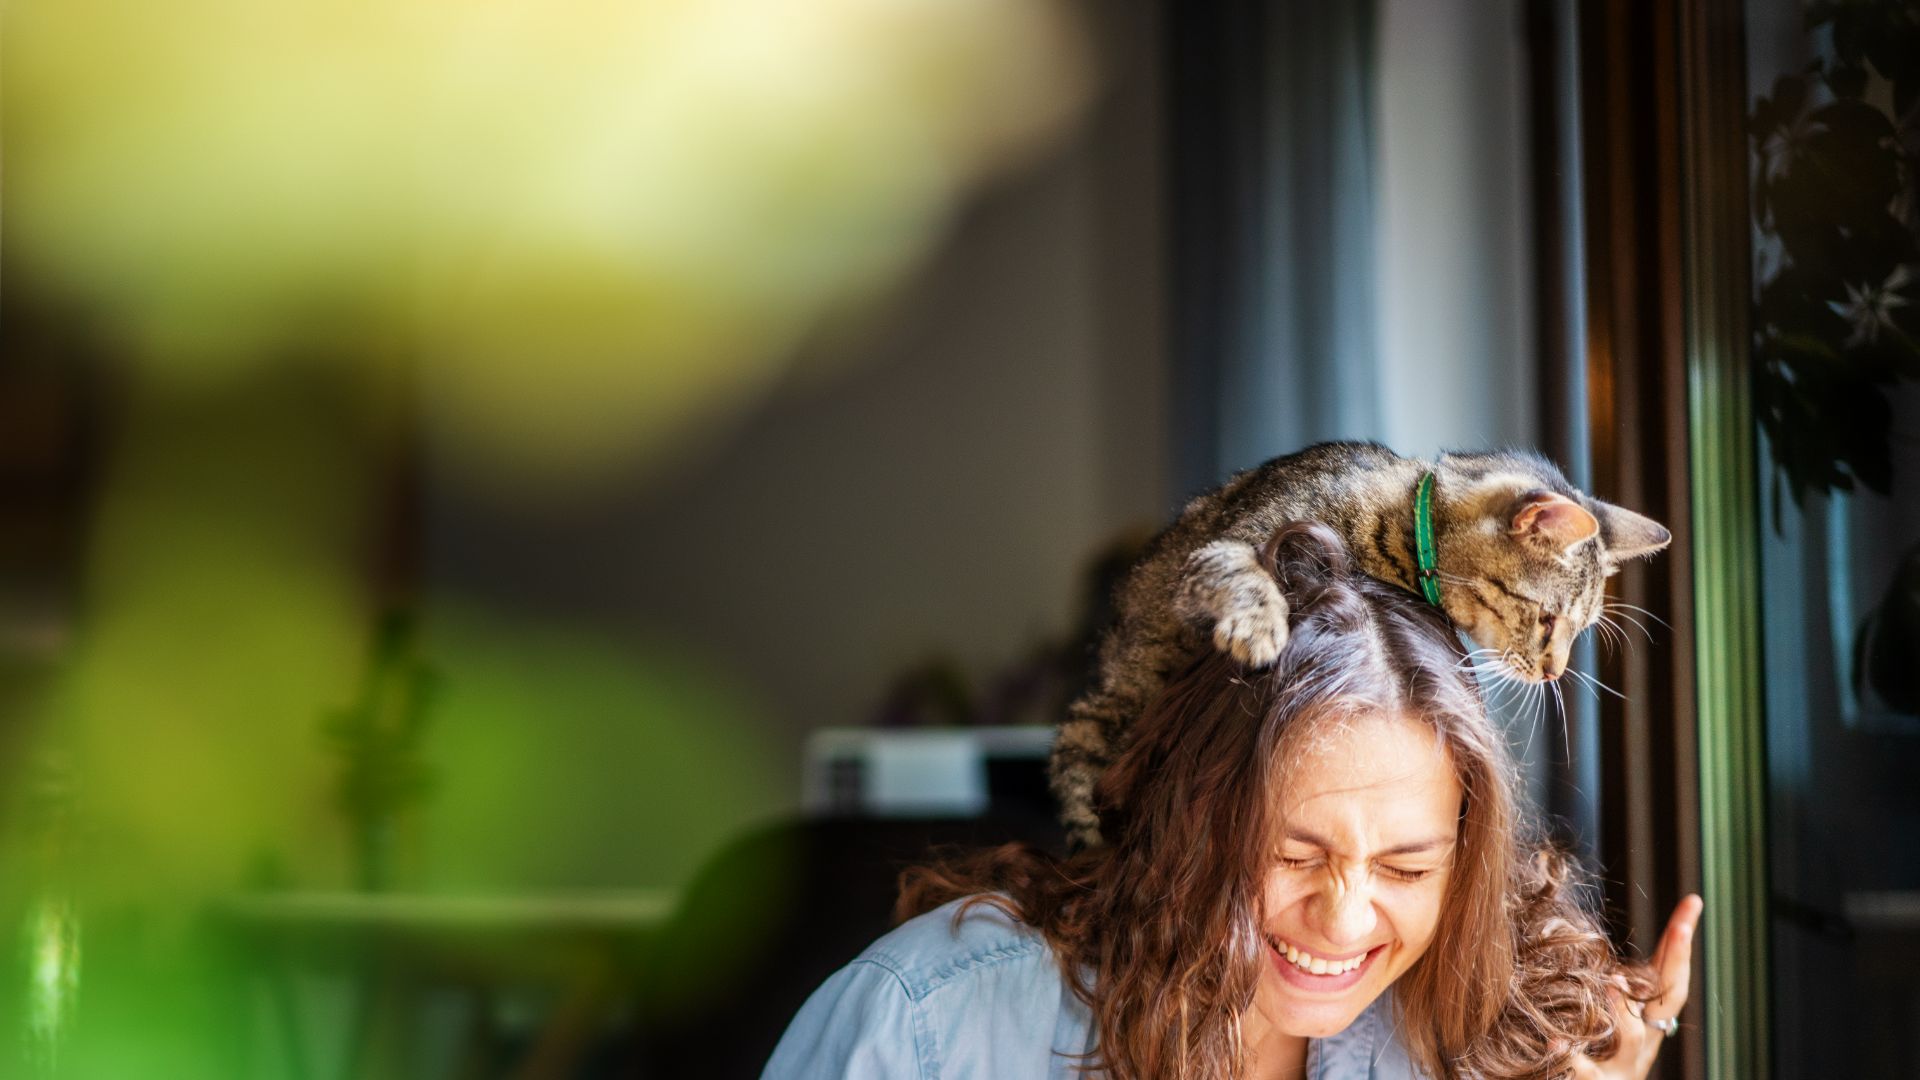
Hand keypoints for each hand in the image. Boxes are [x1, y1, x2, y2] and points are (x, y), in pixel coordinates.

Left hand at [1569, 894, 1702, 1079]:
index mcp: (1646, 1024)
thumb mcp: (1606, 1024)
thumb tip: (1610, 964)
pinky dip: (1569, 1055)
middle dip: (1676, 962)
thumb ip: (1612, 993)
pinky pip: (1581, 1070)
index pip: (1669, 976)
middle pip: (1666, 1001)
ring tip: (1610, 983)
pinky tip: (1555, 1041)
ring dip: (1621, 1008)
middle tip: (1682, 928)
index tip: (1692, 901)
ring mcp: (1621, 1068)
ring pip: (1631, 1037)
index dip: (1681, 941)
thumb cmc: (1591, 1064)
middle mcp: (1643, 1046)